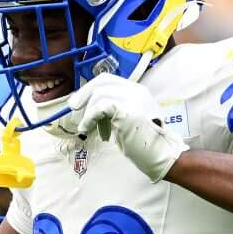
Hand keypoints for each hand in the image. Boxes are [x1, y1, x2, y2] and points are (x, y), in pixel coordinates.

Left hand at [51, 70, 182, 179]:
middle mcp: (136, 91)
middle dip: (84, 94)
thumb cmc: (143, 142)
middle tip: (73, 107)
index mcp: (137, 91)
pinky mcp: (126, 110)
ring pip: (99, 95)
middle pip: (102, 81)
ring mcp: (133, 99)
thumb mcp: (126, 119)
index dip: (90, 88)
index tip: (79, 101)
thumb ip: (113, 110)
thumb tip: (90, 109)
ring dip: (87, 112)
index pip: (108, 80)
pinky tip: (86, 128)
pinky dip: (89, 118)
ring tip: (85, 127)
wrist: (159, 153)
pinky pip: (99, 108)